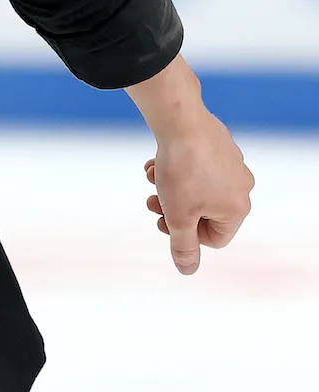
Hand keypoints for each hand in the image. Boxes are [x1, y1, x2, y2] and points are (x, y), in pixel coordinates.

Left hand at [142, 118, 253, 273]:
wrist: (180, 120)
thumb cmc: (181, 171)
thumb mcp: (177, 216)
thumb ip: (182, 246)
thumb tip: (187, 271)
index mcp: (238, 208)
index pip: (214, 239)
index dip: (184, 235)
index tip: (163, 221)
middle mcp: (241, 186)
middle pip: (203, 212)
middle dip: (173, 208)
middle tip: (151, 201)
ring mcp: (232, 163)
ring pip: (195, 188)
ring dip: (169, 187)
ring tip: (152, 176)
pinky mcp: (218, 144)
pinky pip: (195, 166)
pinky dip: (174, 167)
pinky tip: (156, 161)